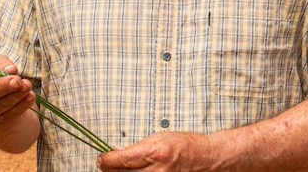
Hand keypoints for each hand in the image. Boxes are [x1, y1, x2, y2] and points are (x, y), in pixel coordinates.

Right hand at [0, 55, 34, 128]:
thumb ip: (1, 63)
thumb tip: (11, 70)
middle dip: (3, 86)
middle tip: (16, 81)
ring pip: (3, 104)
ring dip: (17, 94)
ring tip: (27, 85)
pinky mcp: (1, 121)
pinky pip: (13, 112)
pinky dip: (23, 104)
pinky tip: (31, 96)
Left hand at [96, 132, 216, 170]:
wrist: (206, 158)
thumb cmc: (186, 145)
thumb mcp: (159, 138)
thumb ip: (137, 147)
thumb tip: (117, 153)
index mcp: (155, 153)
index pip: (121, 160)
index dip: (106, 160)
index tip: (102, 158)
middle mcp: (157, 171)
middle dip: (110, 169)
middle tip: (106, 164)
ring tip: (119, 169)